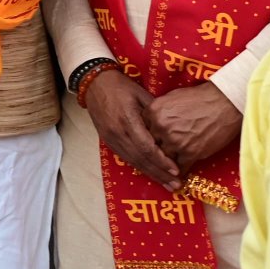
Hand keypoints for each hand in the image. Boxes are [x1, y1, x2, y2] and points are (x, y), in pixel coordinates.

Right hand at [83, 68, 182, 190]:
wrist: (93, 83)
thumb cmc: (120, 86)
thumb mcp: (140, 94)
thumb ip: (155, 112)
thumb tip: (171, 128)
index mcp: (127, 120)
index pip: (146, 147)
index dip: (161, 161)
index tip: (176, 170)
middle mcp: (118, 133)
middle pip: (141, 159)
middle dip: (159, 173)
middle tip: (176, 185)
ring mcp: (111, 138)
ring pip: (133, 161)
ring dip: (151, 174)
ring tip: (166, 184)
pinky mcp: (107, 140)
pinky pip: (125, 157)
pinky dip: (139, 167)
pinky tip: (150, 173)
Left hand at [145, 82, 241, 174]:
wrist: (224, 103)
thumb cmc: (199, 98)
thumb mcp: (171, 98)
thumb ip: (158, 111)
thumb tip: (152, 122)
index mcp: (154, 111)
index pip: (142, 129)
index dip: (146, 137)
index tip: (149, 143)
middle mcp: (161, 127)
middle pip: (151, 145)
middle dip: (156, 151)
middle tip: (157, 159)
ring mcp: (175, 141)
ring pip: (164, 159)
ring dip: (167, 164)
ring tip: (167, 171)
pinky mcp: (191, 153)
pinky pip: (181, 167)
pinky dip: (180, 171)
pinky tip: (180, 175)